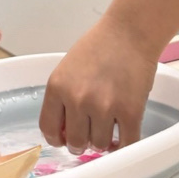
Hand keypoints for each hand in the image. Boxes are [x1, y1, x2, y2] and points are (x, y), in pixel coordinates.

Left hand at [38, 14, 157, 152]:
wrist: (129, 32)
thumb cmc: (98, 46)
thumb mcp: (67, 69)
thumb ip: (62, 97)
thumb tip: (64, 130)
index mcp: (57, 87)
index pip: (48, 128)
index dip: (57, 139)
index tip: (64, 140)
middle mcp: (77, 99)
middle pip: (76, 142)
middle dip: (82, 144)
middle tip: (89, 137)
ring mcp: (104, 107)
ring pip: (100, 145)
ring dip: (104, 142)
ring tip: (108, 128)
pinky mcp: (130, 112)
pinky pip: (126, 143)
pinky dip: (124, 144)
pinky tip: (124, 135)